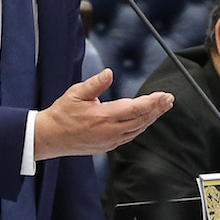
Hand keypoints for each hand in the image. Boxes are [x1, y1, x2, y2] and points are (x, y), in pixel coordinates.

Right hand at [34, 69, 173, 159]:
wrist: (49, 138)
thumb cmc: (62, 113)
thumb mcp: (75, 93)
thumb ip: (95, 84)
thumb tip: (109, 73)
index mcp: (102, 117)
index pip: (134, 109)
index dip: (151, 102)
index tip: (164, 95)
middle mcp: (109, 132)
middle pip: (141, 120)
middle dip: (157, 109)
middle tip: (169, 99)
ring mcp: (109, 141)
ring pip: (137, 130)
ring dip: (152, 118)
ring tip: (163, 107)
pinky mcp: (108, 146)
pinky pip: (130, 136)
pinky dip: (141, 126)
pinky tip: (147, 119)